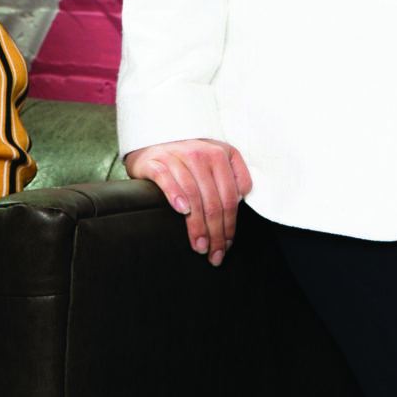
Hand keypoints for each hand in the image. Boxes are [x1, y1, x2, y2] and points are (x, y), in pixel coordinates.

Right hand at [123, 139, 251, 264]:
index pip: (229, 198)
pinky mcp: (157, 162)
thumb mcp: (217, 159)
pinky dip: (176, 196)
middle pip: (213, 202)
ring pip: (193, 196)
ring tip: (199, 246)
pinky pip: (168, 180)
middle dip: (215, 233)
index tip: (227, 245)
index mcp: (220, 155)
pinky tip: (181, 212)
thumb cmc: (189, 158)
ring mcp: (178, 157)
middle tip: (214, 254)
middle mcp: (201, 154)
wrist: (155, 142)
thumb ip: (234, 175)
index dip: (230, 225)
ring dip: (197, 225)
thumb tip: (241, 200)